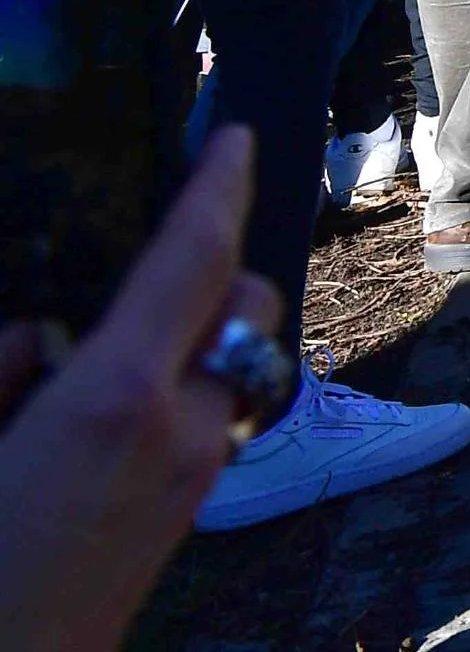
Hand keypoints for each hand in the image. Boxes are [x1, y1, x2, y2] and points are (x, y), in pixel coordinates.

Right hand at [0, 124, 282, 651]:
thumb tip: (39, 330)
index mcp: (117, 398)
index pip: (194, 261)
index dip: (218, 187)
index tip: (237, 135)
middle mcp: (181, 428)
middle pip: (248, 305)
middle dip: (218, 265)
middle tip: (152, 251)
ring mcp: (196, 475)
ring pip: (241, 362)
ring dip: (207, 331)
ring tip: (127, 332)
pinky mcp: (189, 516)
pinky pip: (214, 417)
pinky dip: (189, 385)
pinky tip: (112, 403)